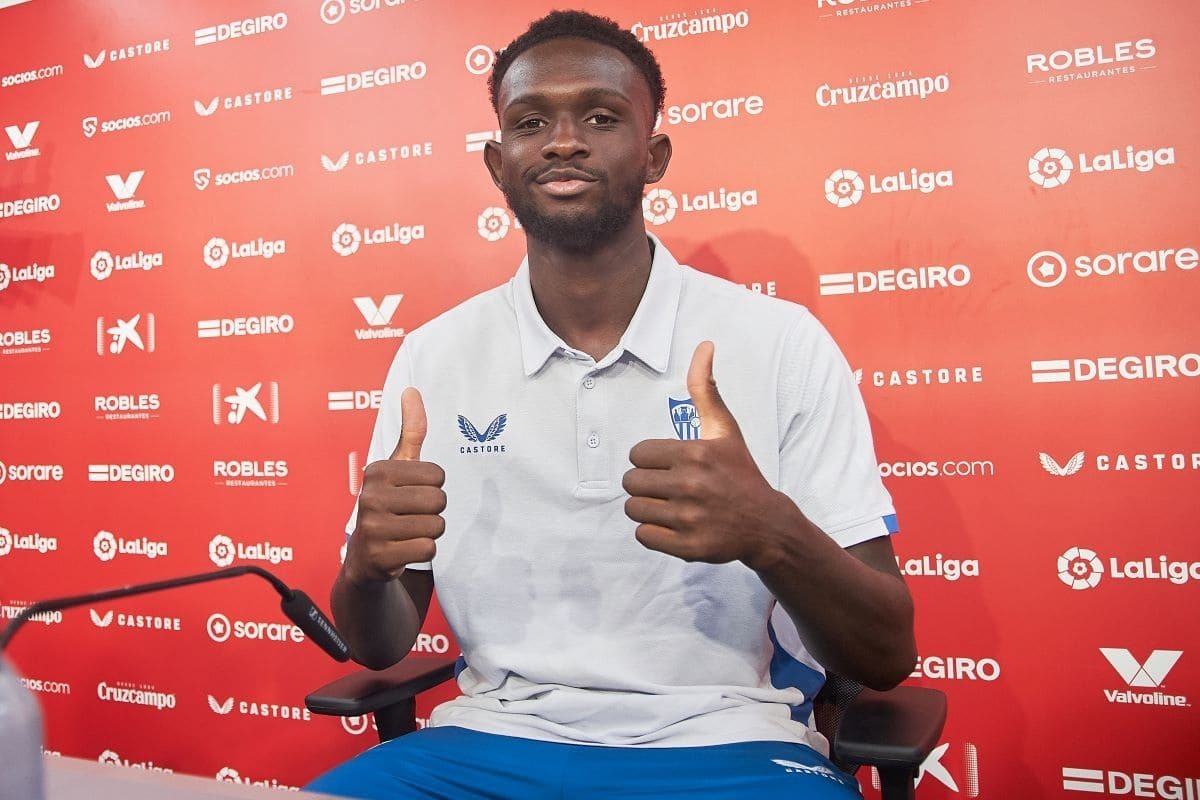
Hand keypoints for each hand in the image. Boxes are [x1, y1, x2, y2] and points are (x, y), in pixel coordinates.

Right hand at [344, 388, 445, 585]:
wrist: (366, 558)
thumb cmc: (389, 505)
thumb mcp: (398, 467)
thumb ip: (411, 431)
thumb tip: (412, 390)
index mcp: (378, 471)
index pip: (438, 476)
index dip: (433, 487)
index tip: (411, 494)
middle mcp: (370, 497)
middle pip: (439, 500)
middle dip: (433, 511)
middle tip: (411, 516)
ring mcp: (373, 528)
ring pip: (436, 526)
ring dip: (429, 533)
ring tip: (407, 532)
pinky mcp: (380, 557)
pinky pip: (428, 549)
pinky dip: (423, 552)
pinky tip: (404, 549)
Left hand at [622, 341, 789, 566]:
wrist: (766, 523)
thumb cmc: (739, 472)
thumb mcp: (725, 429)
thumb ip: (705, 389)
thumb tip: (704, 345)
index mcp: (694, 453)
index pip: (637, 454)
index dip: (649, 460)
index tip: (670, 465)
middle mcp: (690, 485)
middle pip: (631, 482)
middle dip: (645, 484)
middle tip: (669, 488)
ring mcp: (689, 518)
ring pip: (634, 510)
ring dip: (647, 509)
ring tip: (671, 506)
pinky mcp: (687, 546)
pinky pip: (643, 536)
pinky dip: (654, 533)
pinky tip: (675, 525)